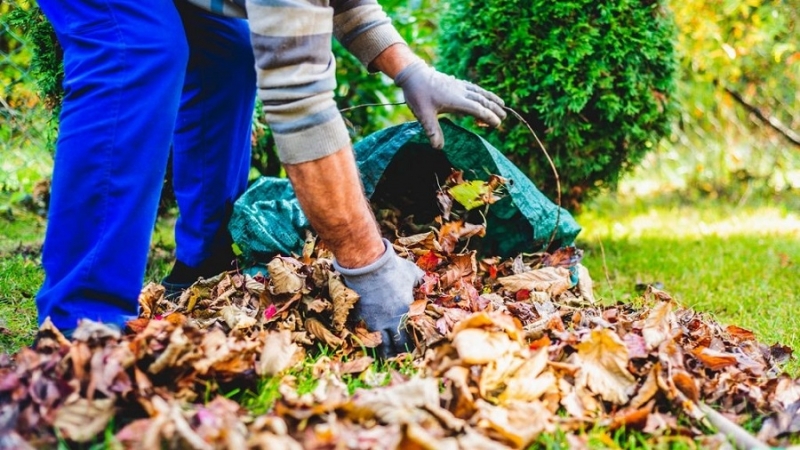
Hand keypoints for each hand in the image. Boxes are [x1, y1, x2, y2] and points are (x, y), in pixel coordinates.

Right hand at [333, 239, 423, 357]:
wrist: (367, 264)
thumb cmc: (393, 268)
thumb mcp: (413, 273)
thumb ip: (420, 281)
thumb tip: (427, 283)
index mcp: (403, 314)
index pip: (407, 340)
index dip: (408, 348)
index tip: (409, 350)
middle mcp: (387, 322)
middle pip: (392, 346)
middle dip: (395, 352)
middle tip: (396, 355)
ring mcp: (371, 320)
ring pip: (376, 342)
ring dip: (381, 348)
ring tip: (383, 353)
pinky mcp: (358, 315)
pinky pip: (362, 330)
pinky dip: (366, 334)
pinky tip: (367, 337)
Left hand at [394, 61, 506, 148]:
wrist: (413, 74)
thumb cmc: (417, 94)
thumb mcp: (423, 114)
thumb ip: (432, 130)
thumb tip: (439, 148)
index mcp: (456, 100)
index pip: (477, 109)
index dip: (488, 116)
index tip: (497, 124)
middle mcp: (460, 92)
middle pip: (482, 100)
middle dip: (494, 108)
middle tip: (504, 117)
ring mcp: (458, 86)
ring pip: (480, 92)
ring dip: (491, 98)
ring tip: (502, 104)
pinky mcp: (455, 83)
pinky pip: (473, 88)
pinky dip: (482, 92)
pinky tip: (483, 95)